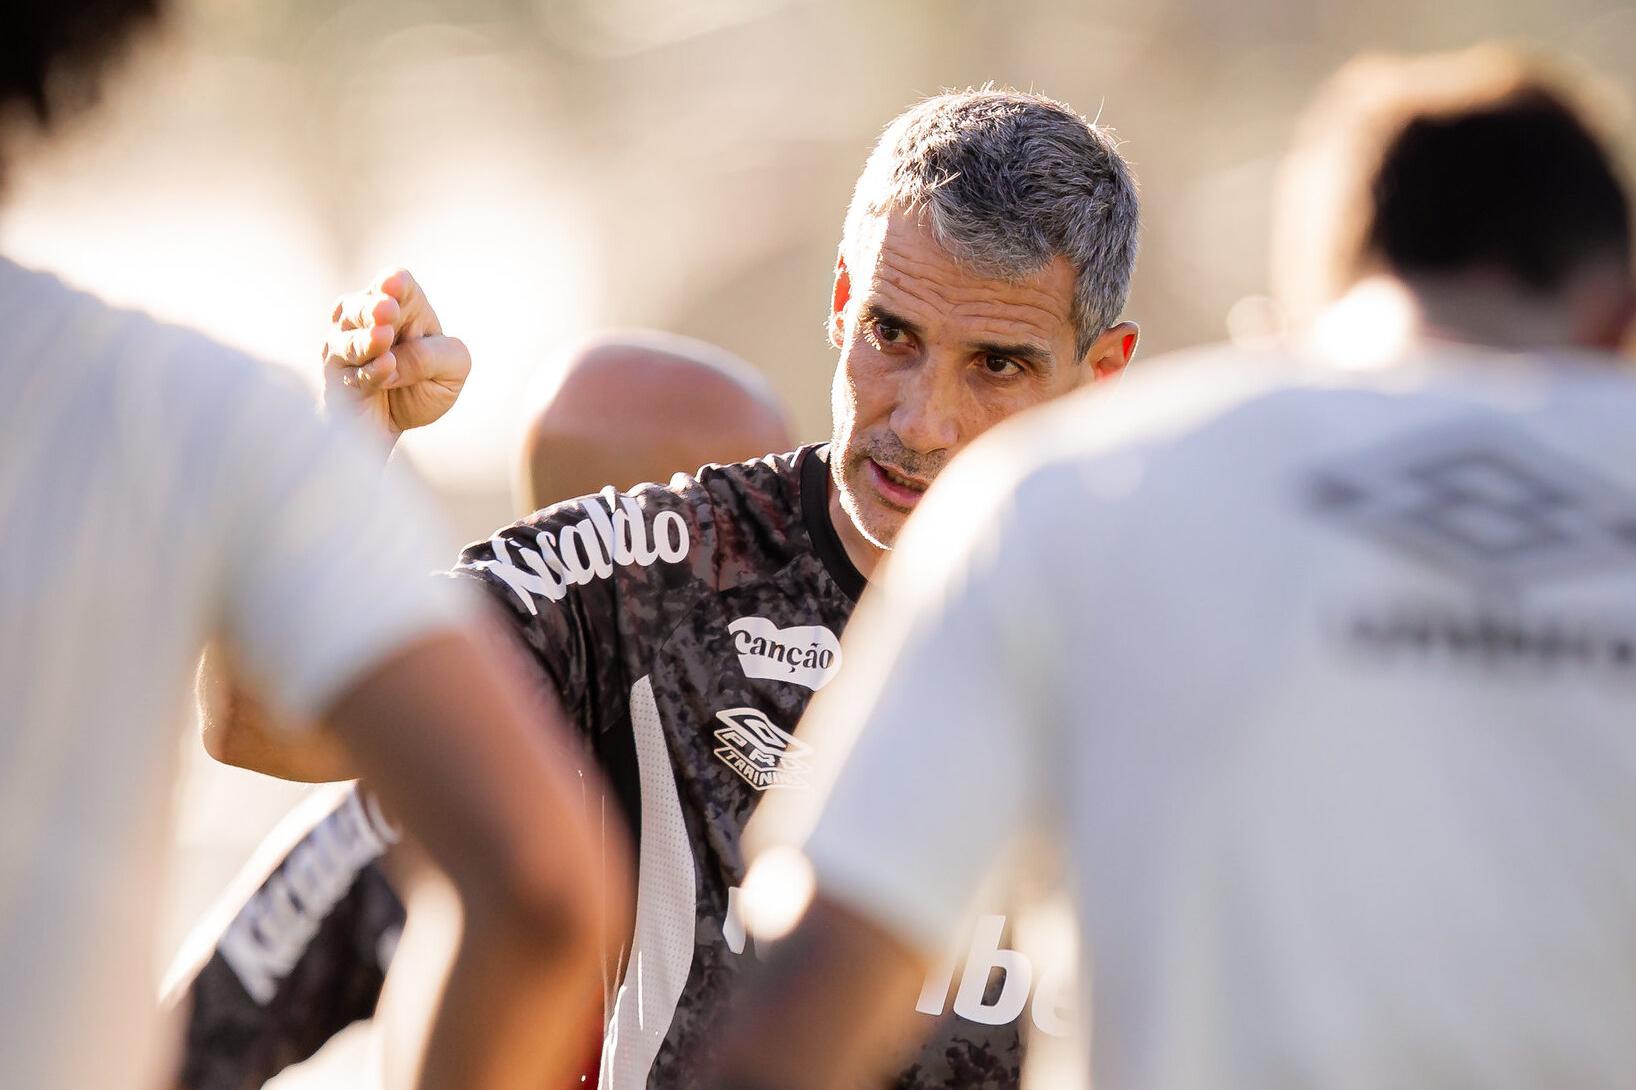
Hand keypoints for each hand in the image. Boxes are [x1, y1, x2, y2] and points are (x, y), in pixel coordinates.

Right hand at [322, 268, 470, 438]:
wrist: (394, 426)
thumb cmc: (427, 387)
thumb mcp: (452, 370)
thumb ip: (432, 357)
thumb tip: (396, 359)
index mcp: (404, 308)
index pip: (398, 285)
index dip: (395, 284)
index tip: (395, 283)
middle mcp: (367, 320)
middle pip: (363, 305)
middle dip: (374, 308)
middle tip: (387, 309)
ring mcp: (345, 345)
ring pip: (351, 338)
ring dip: (368, 339)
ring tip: (383, 337)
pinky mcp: (336, 376)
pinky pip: (353, 372)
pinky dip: (371, 371)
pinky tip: (387, 368)